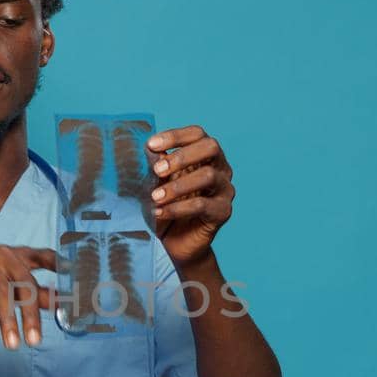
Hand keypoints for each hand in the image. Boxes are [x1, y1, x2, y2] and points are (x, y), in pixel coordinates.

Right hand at [0, 246, 57, 348]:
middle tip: (35, 341)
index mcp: (19, 256)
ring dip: (8, 321)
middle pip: (23, 283)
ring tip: (13, 345)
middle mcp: (4, 255)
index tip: (75, 277)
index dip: (61, 265)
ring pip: (0, 292)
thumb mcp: (12, 284)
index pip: (45, 256)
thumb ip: (36, 293)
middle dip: (30, 315)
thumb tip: (64, 305)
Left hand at [146, 125, 234, 266]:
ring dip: (178, 185)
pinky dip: (178, 208)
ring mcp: (225, 189)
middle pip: (211, 147)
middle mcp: (219, 168)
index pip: (197, 134)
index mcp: (204, 155)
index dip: (175, 136)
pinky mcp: (223, 212)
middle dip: (182, 156)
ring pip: (208, 176)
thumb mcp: (155, 184)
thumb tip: (152, 148)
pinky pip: (202, 205)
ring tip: (156, 196)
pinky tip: (160, 212)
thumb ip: (156, 166)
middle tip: (158, 170)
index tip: (151, 145)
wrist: (174, 242)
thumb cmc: (166, 206)